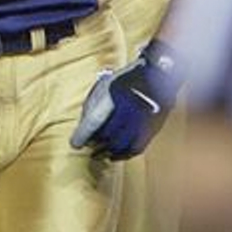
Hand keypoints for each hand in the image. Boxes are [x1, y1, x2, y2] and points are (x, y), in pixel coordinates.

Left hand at [70, 40, 184, 159]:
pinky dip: (125, 154)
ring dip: (109, 152)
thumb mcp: (103, 86)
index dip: (83, 134)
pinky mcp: (153, 128)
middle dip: (97, 145)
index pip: (95, 120)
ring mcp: (143, 120)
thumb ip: (92, 105)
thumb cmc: (124, 80)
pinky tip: (115, 156)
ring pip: (123, 144)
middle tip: (88, 149)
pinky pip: (137, 146)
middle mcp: (129, 109)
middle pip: (109, 136)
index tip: (75, 144)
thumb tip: (83, 126)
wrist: (156, 76)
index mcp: (113, 95)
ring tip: (99, 155)